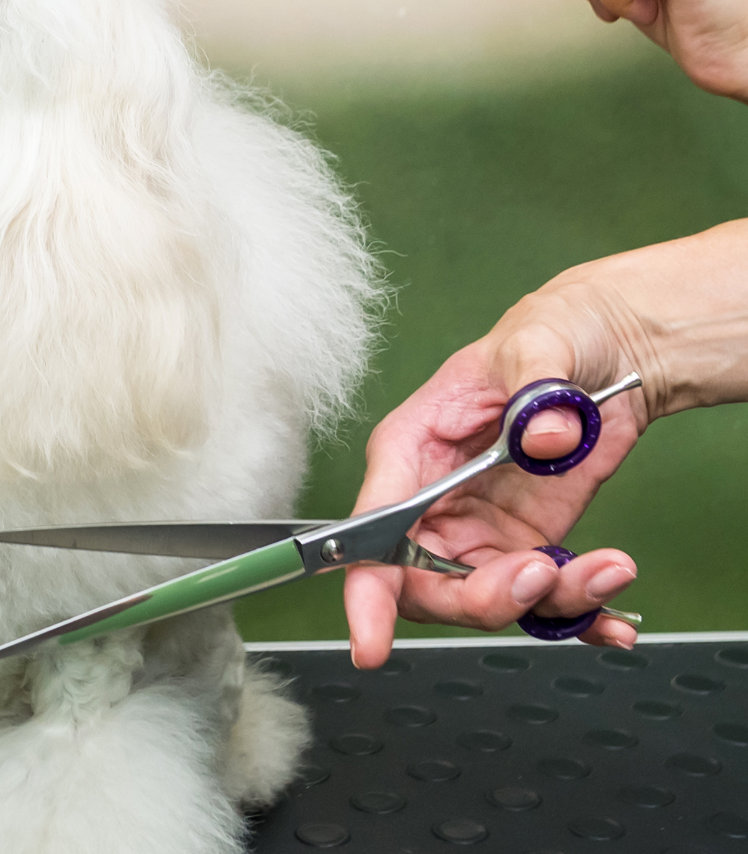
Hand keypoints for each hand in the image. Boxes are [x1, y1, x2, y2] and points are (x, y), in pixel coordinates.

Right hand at [340, 259, 678, 667]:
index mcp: (411, 450)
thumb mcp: (539, 343)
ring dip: (548, 602)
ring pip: (488, 598)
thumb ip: (537, 386)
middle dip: (483, 597)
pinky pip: (540, 600)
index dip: (365, 591)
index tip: (368, 642)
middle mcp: (435, 499)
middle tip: (544, 574)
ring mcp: (480, 528)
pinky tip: (612, 620)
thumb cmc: (551, 333)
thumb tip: (544, 437)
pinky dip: (578, 617)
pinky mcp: (528, 543)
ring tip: (607, 570)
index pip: (370, 527)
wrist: (611, 352)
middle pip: (427, 583)